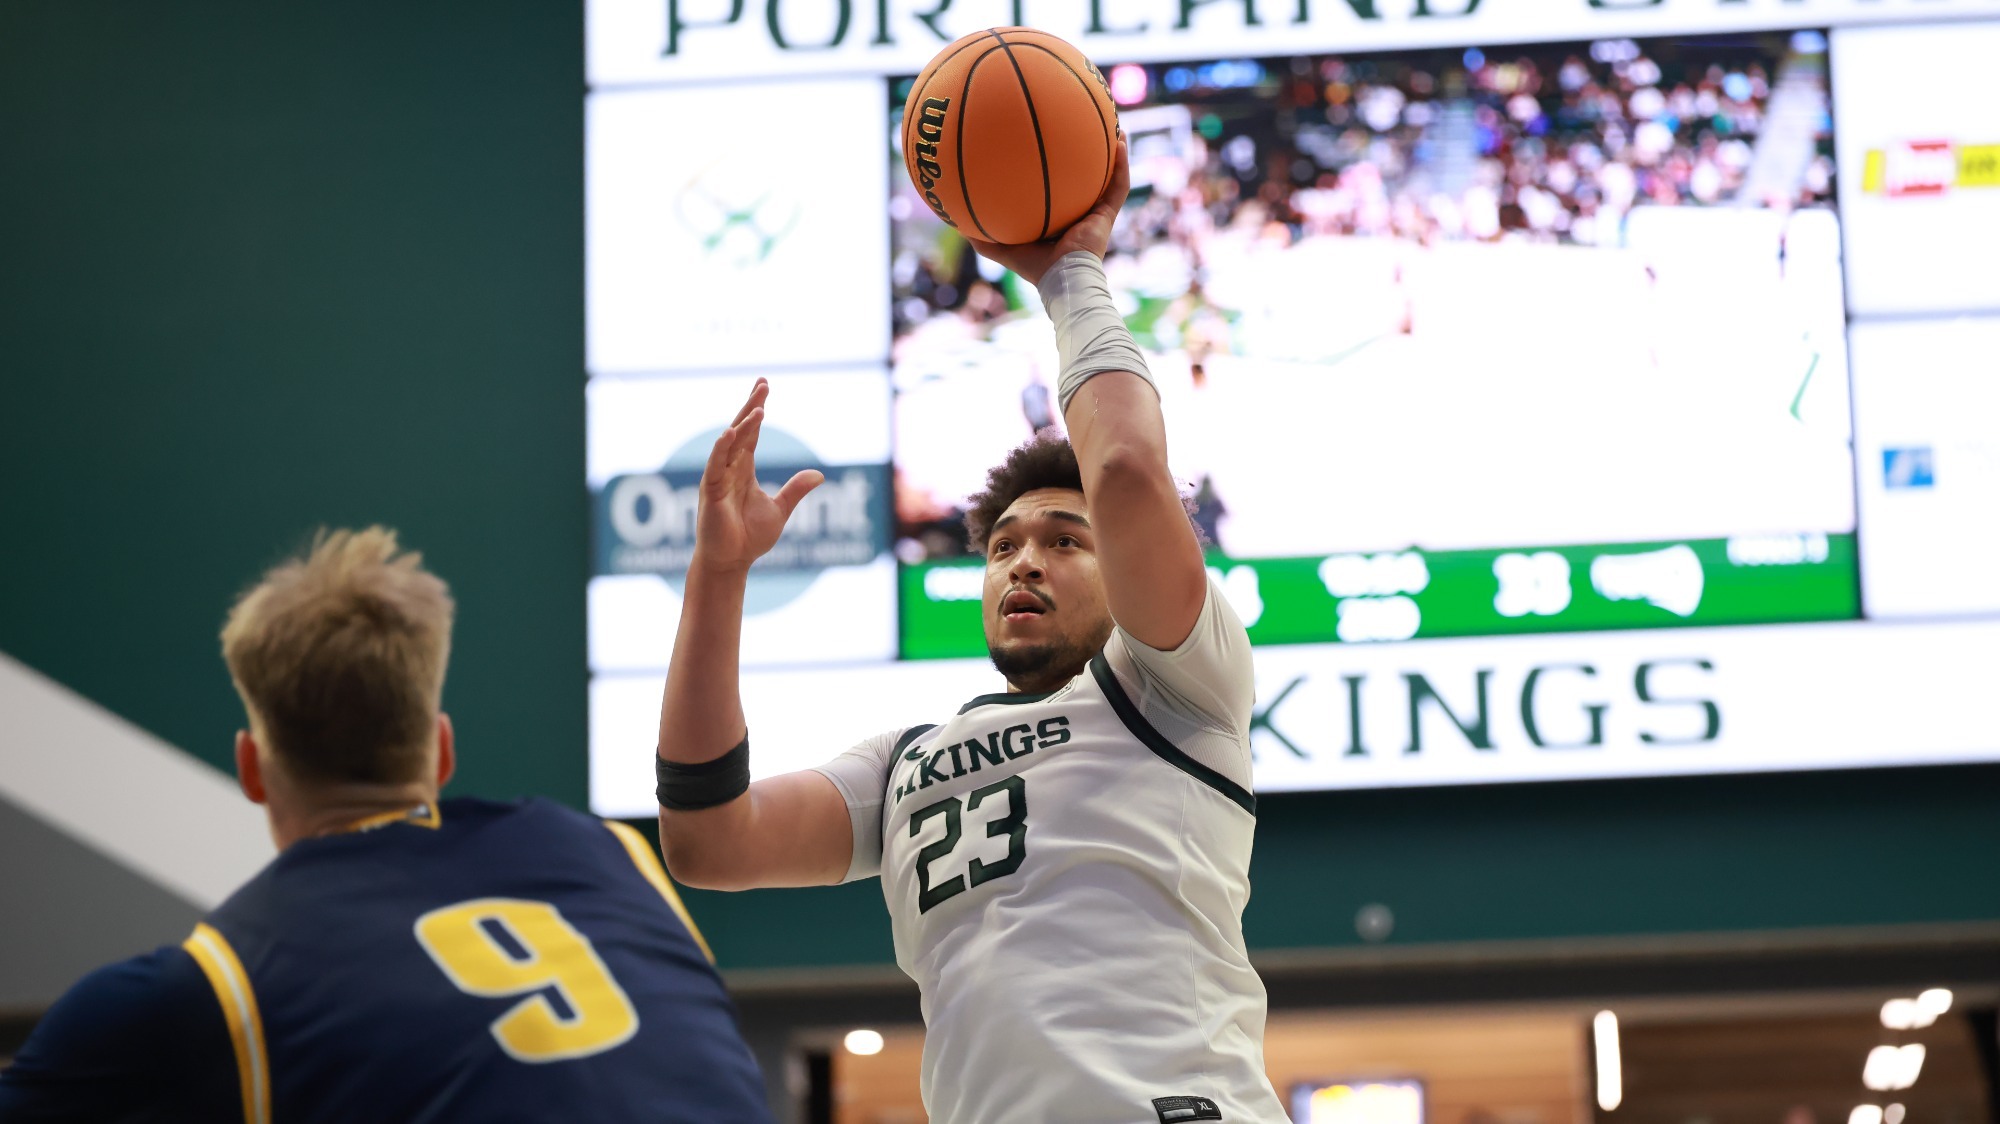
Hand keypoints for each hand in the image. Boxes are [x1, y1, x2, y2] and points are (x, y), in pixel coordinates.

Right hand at [693, 379, 822, 574]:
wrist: (732, 562)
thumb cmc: (749, 538)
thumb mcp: (779, 510)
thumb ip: (795, 490)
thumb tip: (819, 474)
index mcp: (743, 470)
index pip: (751, 433)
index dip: (757, 410)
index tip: (764, 387)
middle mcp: (729, 469)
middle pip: (741, 430)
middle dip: (751, 407)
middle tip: (763, 384)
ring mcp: (719, 478)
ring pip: (730, 444)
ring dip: (743, 425)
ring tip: (759, 408)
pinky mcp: (711, 492)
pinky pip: (715, 465)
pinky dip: (721, 449)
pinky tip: (730, 433)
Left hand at [964, 138, 1129, 286]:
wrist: (1062, 280)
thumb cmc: (1031, 265)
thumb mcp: (996, 246)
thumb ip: (976, 231)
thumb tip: (950, 217)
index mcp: (1054, 216)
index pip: (1053, 185)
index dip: (1051, 164)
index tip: (1043, 139)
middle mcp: (1075, 210)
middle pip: (1081, 175)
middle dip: (1083, 150)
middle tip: (1079, 123)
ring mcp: (1094, 213)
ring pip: (1106, 175)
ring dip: (1111, 150)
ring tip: (1113, 123)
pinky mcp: (1107, 216)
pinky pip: (1119, 185)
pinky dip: (1122, 164)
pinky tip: (1121, 140)